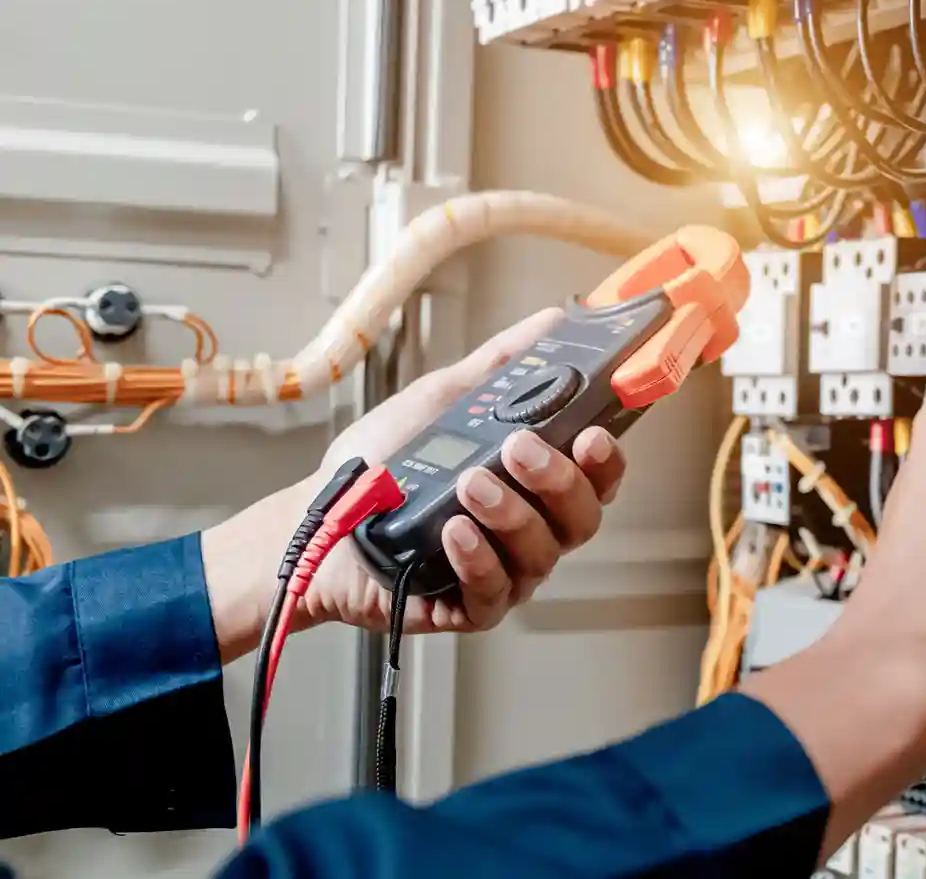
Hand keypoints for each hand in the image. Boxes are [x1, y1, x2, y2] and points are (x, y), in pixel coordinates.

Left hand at [204, 309, 626, 660]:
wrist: (317, 517)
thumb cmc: (382, 463)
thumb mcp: (445, 400)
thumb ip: (503, 365)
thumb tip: (553, 322)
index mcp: (536, 484)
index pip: (597, 477)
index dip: (606, 460)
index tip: (592, 434)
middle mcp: (531, 529)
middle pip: (582, 517)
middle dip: (558, 481)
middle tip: (519, 448)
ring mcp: (504, 571)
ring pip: (542, 553)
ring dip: (511, 514)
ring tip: (469, 483)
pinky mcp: (469, 607)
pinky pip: (494, 592)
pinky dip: (478, 558)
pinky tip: (454, 531)